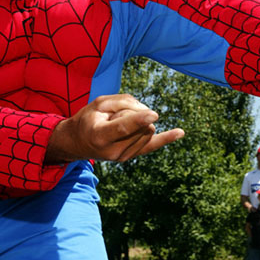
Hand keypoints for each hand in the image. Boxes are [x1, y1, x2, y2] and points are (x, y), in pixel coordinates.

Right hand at [45, 94, 184, 162]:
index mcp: (100, 136)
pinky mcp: (130, 156)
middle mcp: (113, 150)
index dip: (139, 119)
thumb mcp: (98, 103)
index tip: (153, 114)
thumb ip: (123, 102)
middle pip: (139, 125)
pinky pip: (152, 146)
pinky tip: (180, 132)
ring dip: (138, 121)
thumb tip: (149, 112)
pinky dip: (166, 138)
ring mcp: (123, 156)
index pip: (123, 127)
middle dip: (134, 114)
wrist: (78, 142)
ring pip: (147, 130)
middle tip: (113, 117)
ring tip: (117, 124)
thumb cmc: (88, 119)